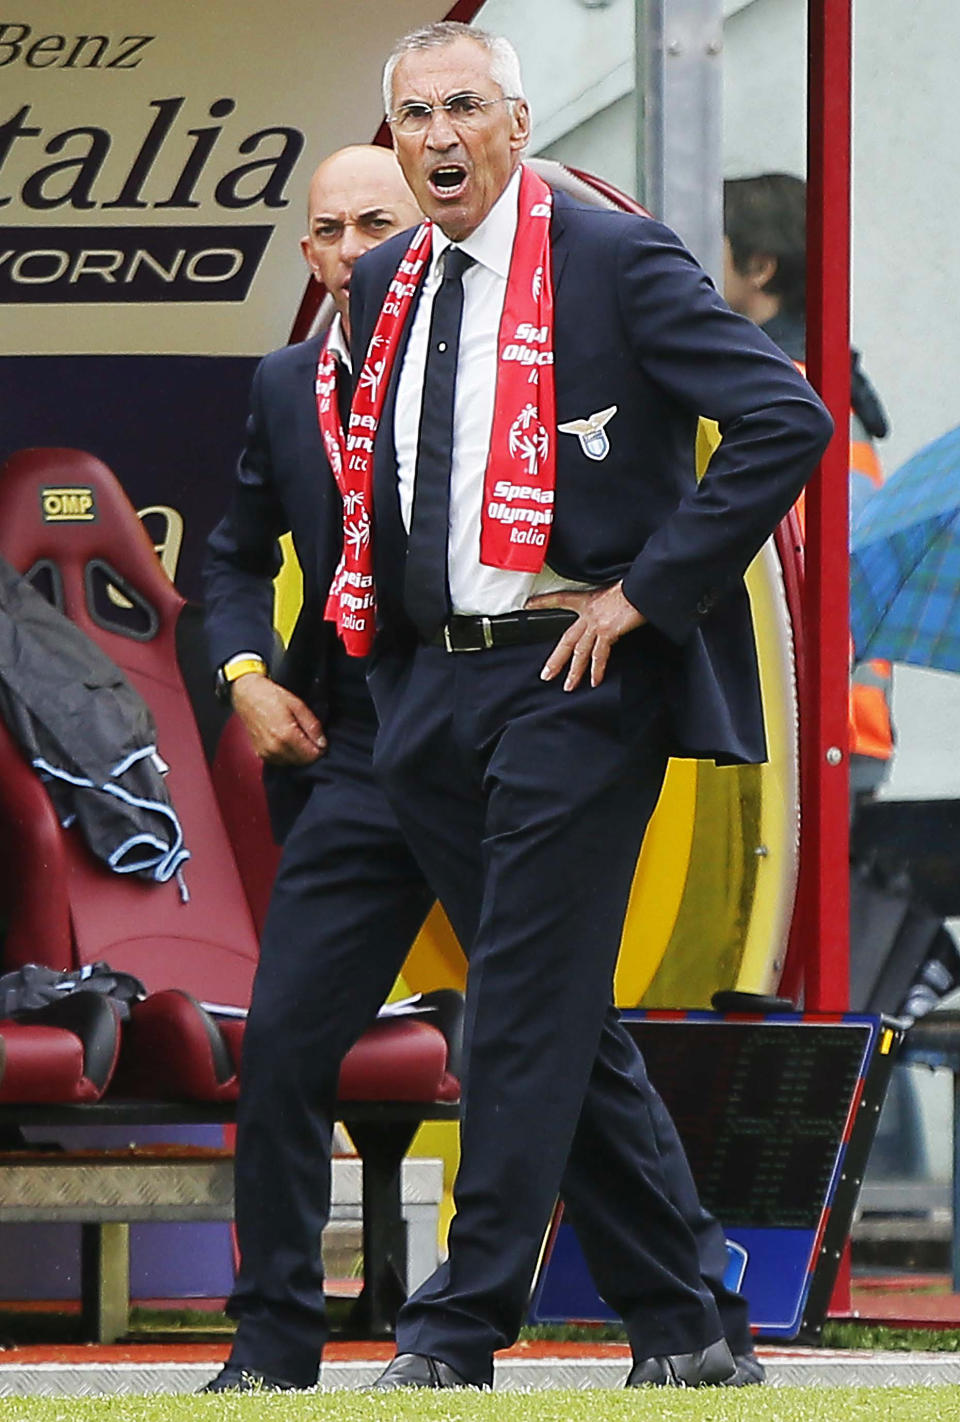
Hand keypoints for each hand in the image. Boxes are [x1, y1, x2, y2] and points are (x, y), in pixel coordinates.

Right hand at [230, 674, 325, 764]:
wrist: (247, 696)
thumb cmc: (271, 696)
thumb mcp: (297, 705)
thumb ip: (312, 725)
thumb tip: (322, 742)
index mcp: (286, 735)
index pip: (312, 755)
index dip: (320, 747)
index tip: (319, 738)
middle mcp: (275, 748)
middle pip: (303, 761)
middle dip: (309, 751)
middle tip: (307, 734)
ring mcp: (266, 753)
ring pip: (292, 763)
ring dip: (298, 753)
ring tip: (294, 734)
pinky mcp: (260, 754)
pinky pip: (281, 761)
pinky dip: (287, 754)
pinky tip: (285, 740)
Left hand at [527, 582, 645, 690]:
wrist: (642, 587)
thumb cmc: (633, 588)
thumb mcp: (614, 592)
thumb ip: (607, 605)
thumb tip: (610, 615)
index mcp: (588, 600)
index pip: (560, 599)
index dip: (544, 602)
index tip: (529, 605)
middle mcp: (588, 612)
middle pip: (566, 639)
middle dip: (555, 660)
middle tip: (546, 675)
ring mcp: (596, 623)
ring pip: (579, 651)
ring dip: (574, 671)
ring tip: (569, 686)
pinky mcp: (607, 631)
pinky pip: (599, 655)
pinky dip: (597, 669)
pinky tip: (595, 680)